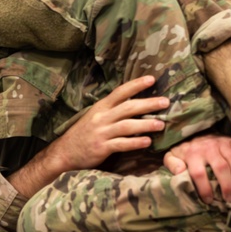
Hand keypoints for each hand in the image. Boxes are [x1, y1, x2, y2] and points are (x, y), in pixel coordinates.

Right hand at [49, 75, 168, 172]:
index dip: (136, 85)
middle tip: (166, 102)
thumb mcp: (94, 116)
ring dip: (146, 124)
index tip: (152, 79)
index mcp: (101, 107)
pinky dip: (136, 143)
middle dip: (148, 104)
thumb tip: (135, 104)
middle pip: (128, 107)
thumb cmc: (83, 134)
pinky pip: (122, 144)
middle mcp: (101, 117)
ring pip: (127, 126)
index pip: (120, 92)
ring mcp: (102, 133)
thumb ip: (112, 110)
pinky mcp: (102, 148)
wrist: (64, 152)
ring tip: (162, 124)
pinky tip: (147, 142)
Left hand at [164, 134, 230, 203]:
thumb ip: (172, 164)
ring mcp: (221, 143)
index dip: (205, 189)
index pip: (199, 173)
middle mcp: (208, 148)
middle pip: (220, 168)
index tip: (209, 200)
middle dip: (226, 186)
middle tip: (229, 199)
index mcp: (192, 154)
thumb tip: (179, 171)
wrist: (194, 132)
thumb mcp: (172, 156)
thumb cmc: (184, 150)